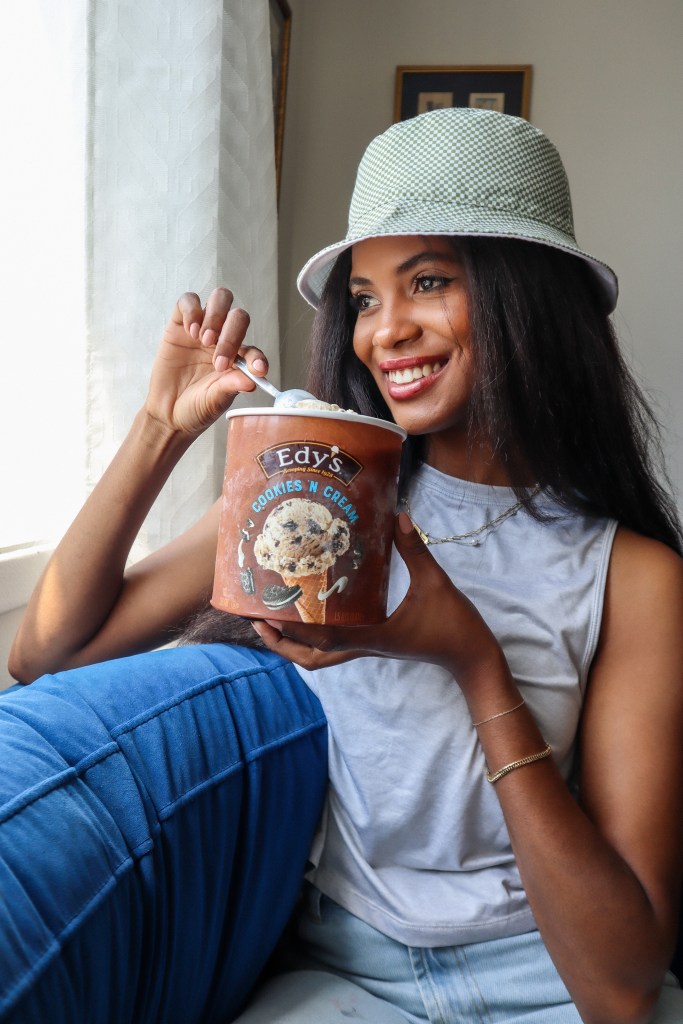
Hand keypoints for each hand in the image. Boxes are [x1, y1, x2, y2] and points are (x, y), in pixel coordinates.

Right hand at [144, 288, 269, 437]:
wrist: (167, 412)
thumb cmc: (196, 408)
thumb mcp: (215, 401)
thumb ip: (231, 387)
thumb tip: (252, 380)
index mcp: (238, 360)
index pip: (254, 350)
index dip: (258, 358)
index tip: (257, 370)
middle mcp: (223, 340)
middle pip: (238, 317)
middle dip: (231, 335)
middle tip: (218, 360)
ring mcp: (202, 330)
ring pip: (219, 299)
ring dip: (216, 316)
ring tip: (204, 340)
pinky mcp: (179, 324)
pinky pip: (188, 301)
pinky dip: (192, 310)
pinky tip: (190, 331)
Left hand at [252, 513, 503, 687]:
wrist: (471, 657)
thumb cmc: (455, 624)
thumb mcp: (436, 583)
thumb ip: (416, 550)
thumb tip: (399, 516)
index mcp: (373, 637)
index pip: (325, 636)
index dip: (293, 627)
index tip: (265, 613)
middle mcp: (364, 648)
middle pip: (311, 658)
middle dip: (281, 643)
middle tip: (257, 619)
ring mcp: (368, 649)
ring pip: (320, 657)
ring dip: (294, 644)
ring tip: (271, 620)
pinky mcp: (374, 645)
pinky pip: (336, 647)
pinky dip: (315, 637)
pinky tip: (310, 614)